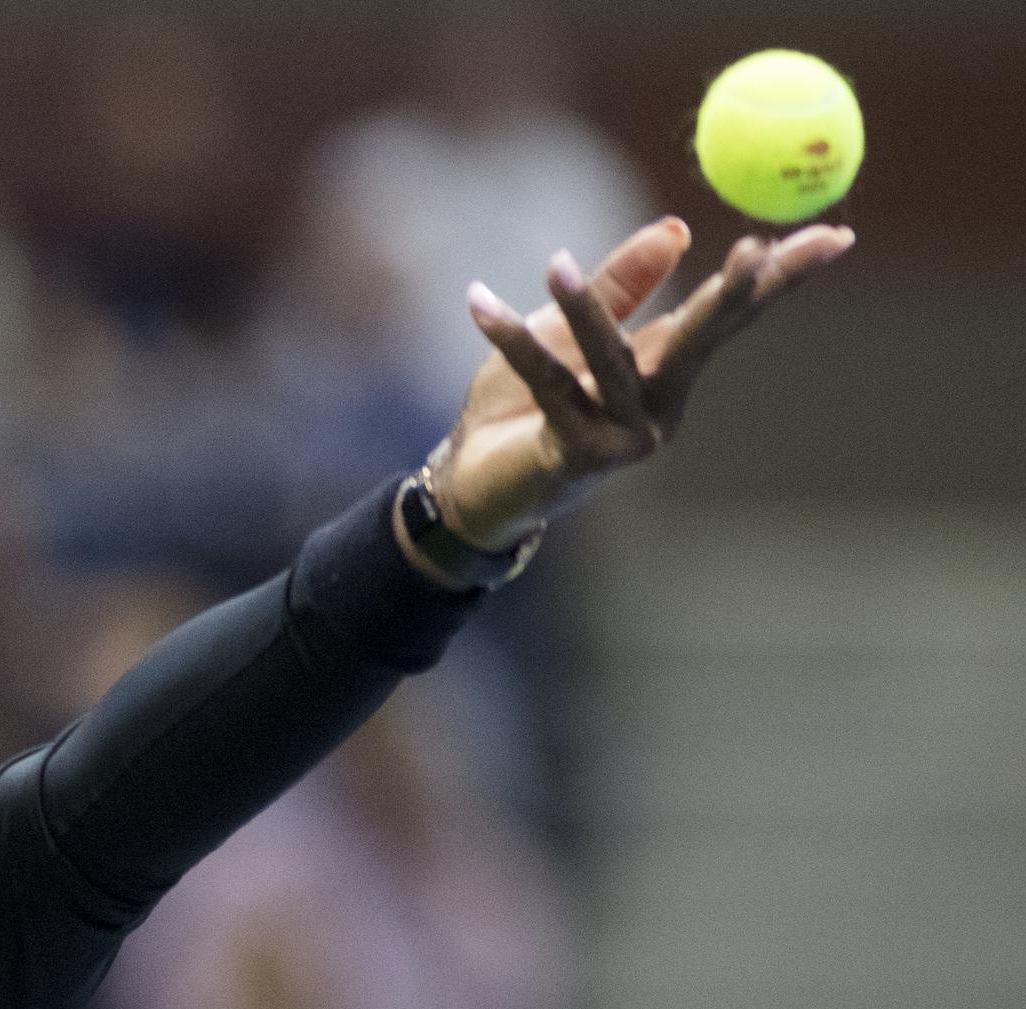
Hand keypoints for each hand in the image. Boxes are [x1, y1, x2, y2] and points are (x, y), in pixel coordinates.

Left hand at [430, 216, 856, 548]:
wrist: (471, 481)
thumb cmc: (520, 406)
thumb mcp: (566, 333)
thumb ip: (616, 288)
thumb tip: (677, 230)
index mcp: (666, 371)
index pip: (728, 316)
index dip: (779, 279)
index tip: (836, 236)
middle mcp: (659, 406)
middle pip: (705, 340)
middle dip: (733, 295)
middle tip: (756, 248)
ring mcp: (624, 437)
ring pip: (612, 359)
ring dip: (584, 310)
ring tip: (555, 263)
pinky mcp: (578, 456)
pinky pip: (546, 384)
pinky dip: (510, 340)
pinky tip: (479, 304)